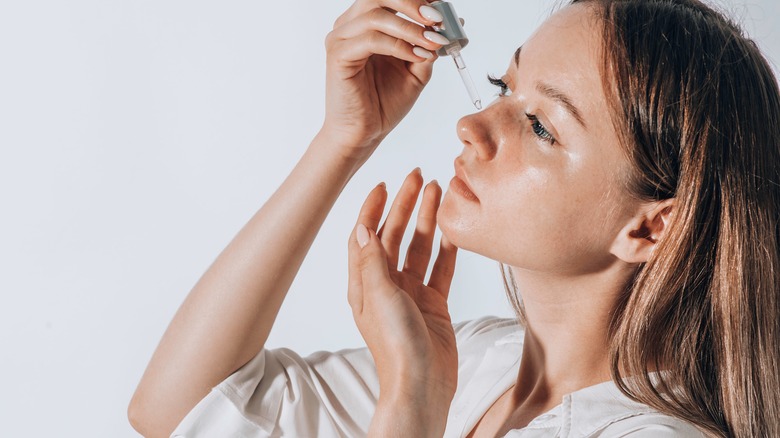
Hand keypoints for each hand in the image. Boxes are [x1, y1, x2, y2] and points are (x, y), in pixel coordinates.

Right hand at [321, 0, 447, 161]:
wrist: (363, 133)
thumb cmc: (383, 102)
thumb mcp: (416, 70)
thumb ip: (428, 46)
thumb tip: (452, 24)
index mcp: (366, 24)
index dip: (418, 0)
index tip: (443, 11)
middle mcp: (350, 26)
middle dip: (413, 4)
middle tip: (437, 19)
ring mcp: (341, 39)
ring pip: (376, 15)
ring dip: (410, 27)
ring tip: (432, 42)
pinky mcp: (338, 56)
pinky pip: (371, 40)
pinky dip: (398, 45)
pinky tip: (415, 56)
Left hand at [347, 168, 458, 430]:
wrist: (422, 385)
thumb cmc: (396, 347)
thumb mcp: (378, 298)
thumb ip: (372, 262)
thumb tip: (361, 226)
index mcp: (365, 284)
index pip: (365, 236)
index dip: (373, 209)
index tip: (384, 184)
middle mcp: (386, 285)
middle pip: (395, 236)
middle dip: (404, 205)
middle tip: (418, 177)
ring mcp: (411, 294)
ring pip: (419, 247)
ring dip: (427, 220)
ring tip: (437, 191)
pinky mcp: (434, 304)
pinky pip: (441, 268)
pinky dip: (447, 247)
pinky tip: (453, 228)